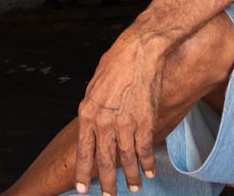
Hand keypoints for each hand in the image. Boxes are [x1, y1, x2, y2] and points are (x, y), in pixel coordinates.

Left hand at [74, 32, 166, 195]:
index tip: (82, 188)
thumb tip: (94, 123)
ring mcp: (125, 124)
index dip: (83, 172)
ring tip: (135, 189)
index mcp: (88, 113)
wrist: (139, 50)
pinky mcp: (145, 122)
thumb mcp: (95, 85)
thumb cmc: (116, 62)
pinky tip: (150, 172)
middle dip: (107, 183)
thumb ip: (93, 108)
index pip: (84, 151)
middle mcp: (104, 123)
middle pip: (105, 162)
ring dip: (131, 177)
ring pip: (127, 160)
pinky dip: (148, 163)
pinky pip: (145, 149)